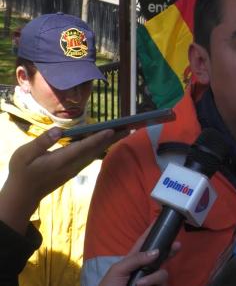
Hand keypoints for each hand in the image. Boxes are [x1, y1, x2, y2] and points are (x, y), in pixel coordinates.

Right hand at [0, 127, 120, 234]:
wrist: (24, 194)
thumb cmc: (22, 172)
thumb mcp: (23, 155)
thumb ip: (41, 142)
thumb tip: (57, 130)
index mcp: (60, 160)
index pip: (83, 148)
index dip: (97, 138)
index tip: (111, 130)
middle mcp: (72, 165)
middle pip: (95, 150)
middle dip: (112, 138)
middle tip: (128, 127)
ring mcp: (74, 169)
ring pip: (95, 154)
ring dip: (109, 142)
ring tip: (122, 131)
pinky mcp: (74, 170)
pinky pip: (91, 157)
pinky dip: (100, 147)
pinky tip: (106, 140)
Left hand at [100, 224, 181, 285]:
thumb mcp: (118, 270)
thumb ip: (136, 259)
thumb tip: (156, 251)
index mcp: (133, 259)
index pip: (144, 242)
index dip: (151, 232)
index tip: (159, 220)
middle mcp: (145, 268)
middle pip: (160, 255)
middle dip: (170, 249)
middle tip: (177, 244)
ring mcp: (151, 280)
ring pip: (163, 271)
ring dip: (154, 276)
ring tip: (140, 284)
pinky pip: (163, 282)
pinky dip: (154, 282)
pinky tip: (143, 285)